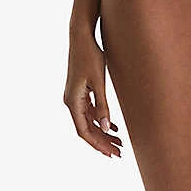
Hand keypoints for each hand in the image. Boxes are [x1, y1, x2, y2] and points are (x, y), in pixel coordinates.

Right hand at [63, 28, 123, 157]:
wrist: (81, 37)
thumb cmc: (90, 56)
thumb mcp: (98, 82)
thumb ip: (102, 105)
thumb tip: (104, 127)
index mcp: (73, 101)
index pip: (84, 131)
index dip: (97, 144)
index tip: (111, 153)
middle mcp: (71, 101)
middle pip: (86, 129)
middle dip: (102, 142)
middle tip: (119, 152)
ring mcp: (74, 97)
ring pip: (88, 121)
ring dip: (102, 132)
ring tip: (119, 142)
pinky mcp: (80, 91)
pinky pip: (89, 112)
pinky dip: (100, 120)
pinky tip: (113, 126)